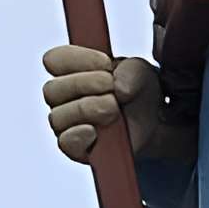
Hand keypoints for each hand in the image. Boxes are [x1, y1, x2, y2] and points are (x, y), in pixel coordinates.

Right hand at [42, 45, 192, 165]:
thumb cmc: (138, 92)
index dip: (77, 59)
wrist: (156, 122)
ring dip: (87, 108)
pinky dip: (78, 135)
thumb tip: (118, 88)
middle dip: (84, 84)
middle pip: (52, 89)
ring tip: (113, 109)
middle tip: (111, 86)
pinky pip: (65, 143)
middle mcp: (63, 97)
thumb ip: (132, 72)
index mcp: (71, 71)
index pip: (54, 60)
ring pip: (57, 116)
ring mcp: (67, 124)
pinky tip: (94, 131)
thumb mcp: (141, 72)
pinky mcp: (78, 148)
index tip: (105, 63)